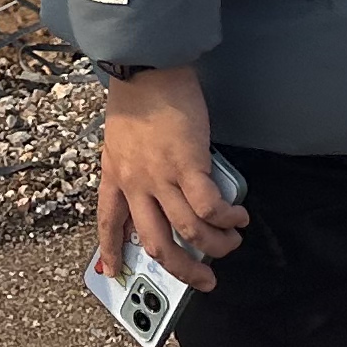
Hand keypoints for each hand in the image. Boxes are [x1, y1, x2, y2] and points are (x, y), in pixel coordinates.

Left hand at [94, 66, 248, 292]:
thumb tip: (155, 189)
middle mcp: (135, 183)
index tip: (117, 273)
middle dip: (182, 270)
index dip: (112, 252)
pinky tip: (238, 216)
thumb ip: (130, 167)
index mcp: (114, 176)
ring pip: (189, 231)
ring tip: (231, 242)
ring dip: (215, 245)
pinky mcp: (188, 163)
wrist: (147, 66)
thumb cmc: (136, 95)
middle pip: (156, 244)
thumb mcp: (119, 138)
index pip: (108, 223)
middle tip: (203, 280)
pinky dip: (227, 217)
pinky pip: (209, 206)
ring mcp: (161, 176)